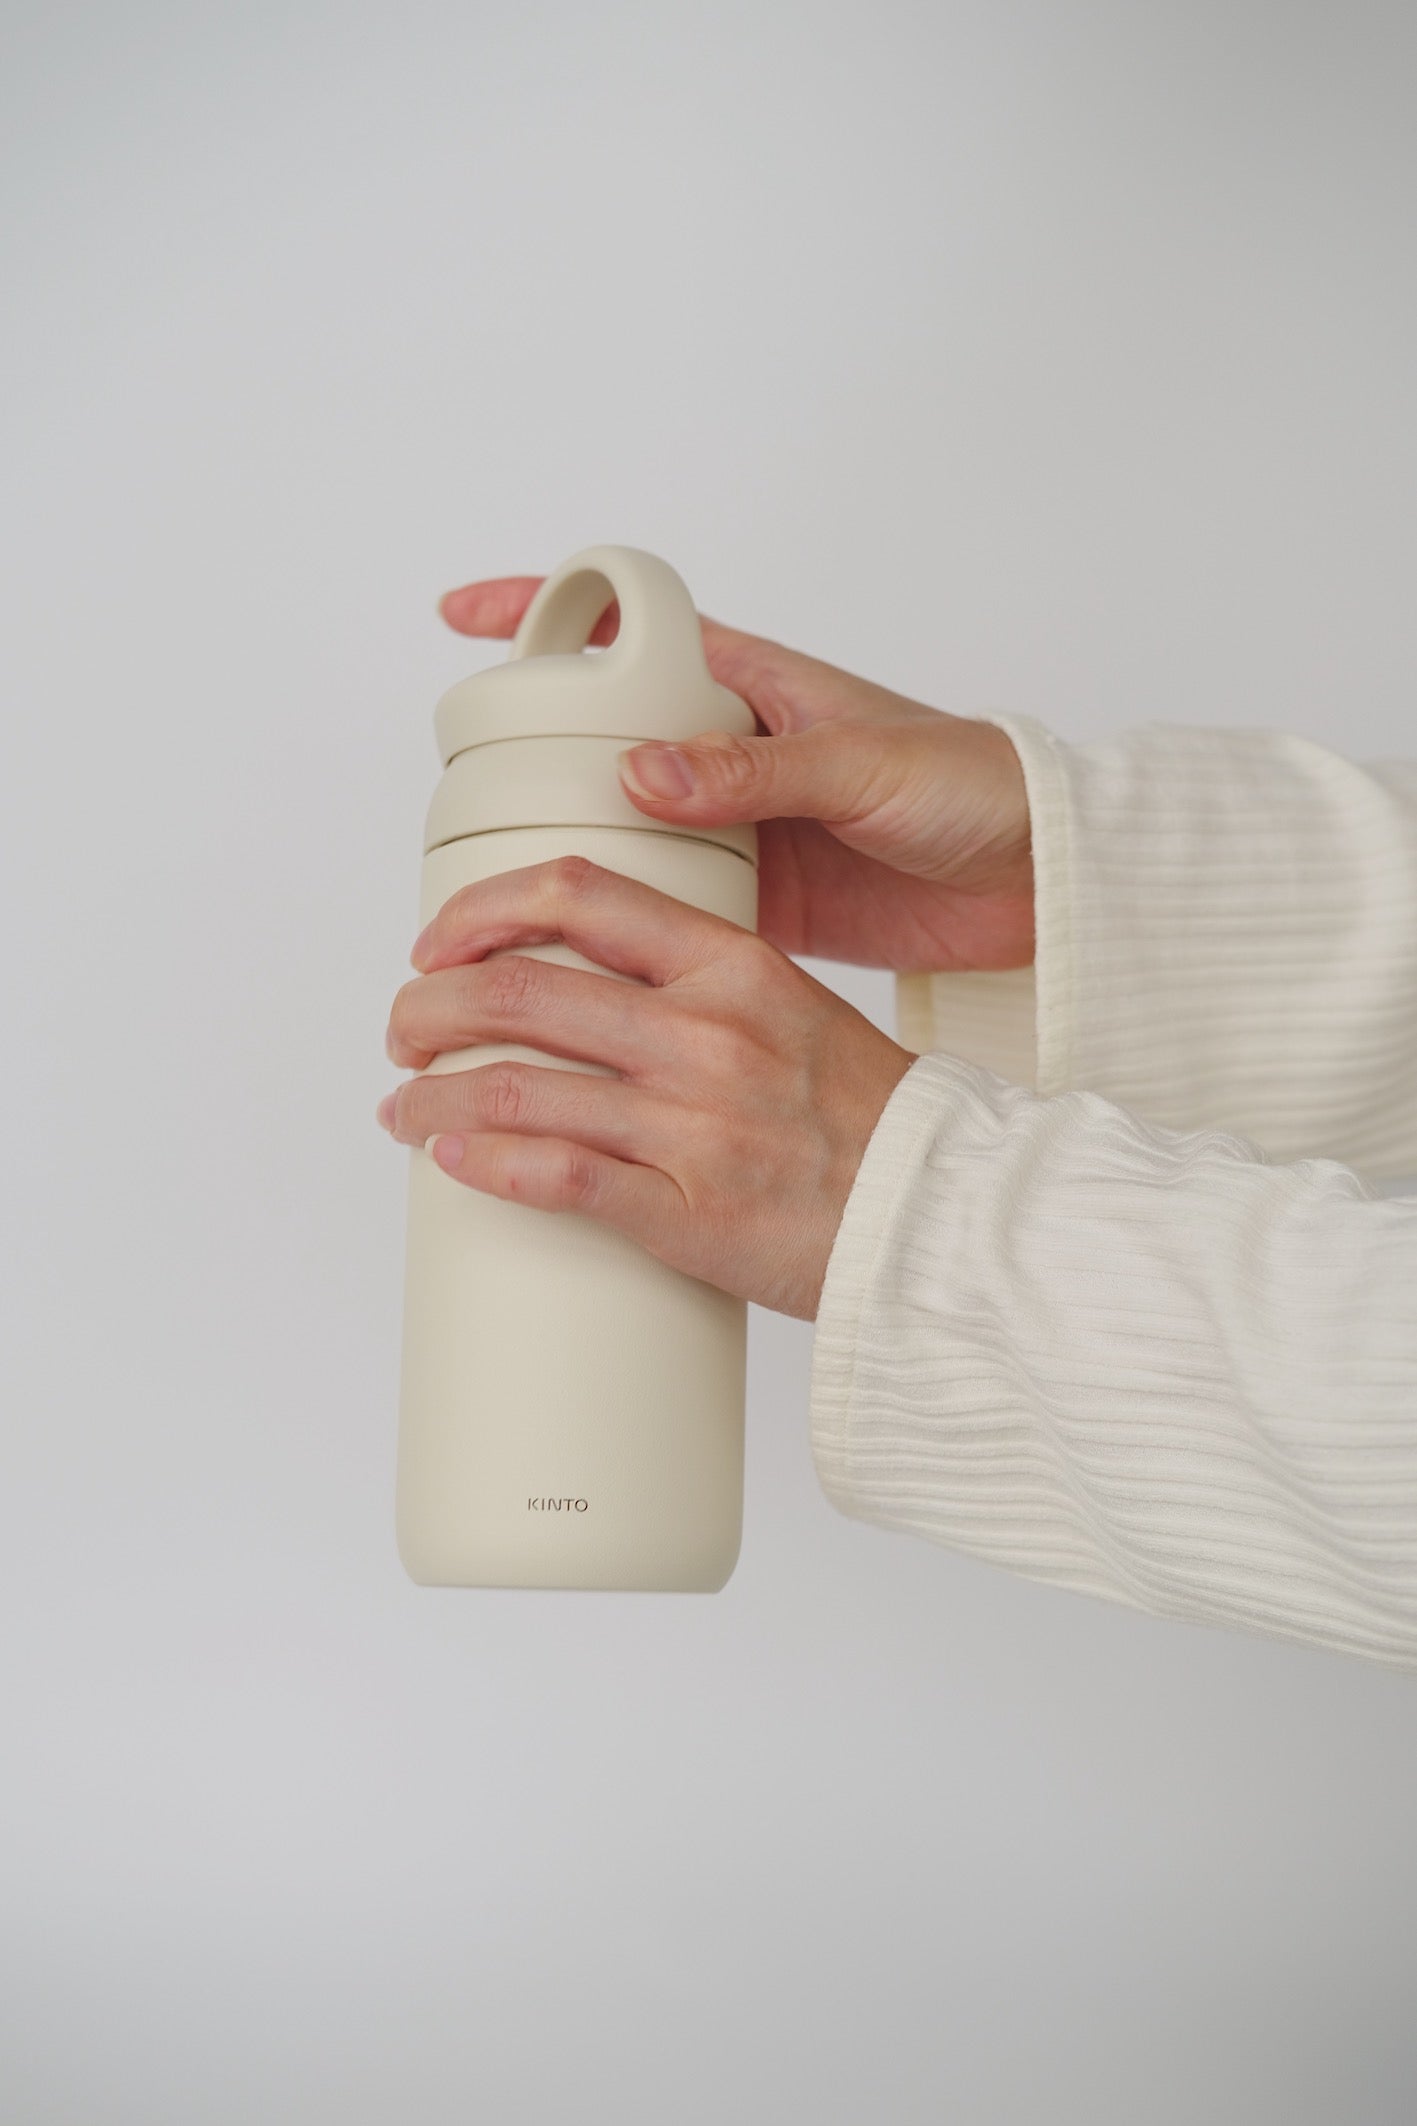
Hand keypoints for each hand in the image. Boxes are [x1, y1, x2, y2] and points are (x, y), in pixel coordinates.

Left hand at [377, 857, 914, 1318]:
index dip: (482, 909)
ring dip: (429, 1095)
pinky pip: (554, 1175)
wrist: (941, 1218)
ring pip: (512, 1083)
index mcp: (732, 966)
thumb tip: (591, 991)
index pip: (579, 894)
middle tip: (405, 1030)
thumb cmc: (870, 1120)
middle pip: (519, 987)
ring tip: (401, 1109)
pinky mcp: (685, 1212)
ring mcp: (692, 1124)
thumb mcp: (792, 1009)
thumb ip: (700, 986)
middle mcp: (704, 1033)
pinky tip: (450, 1156)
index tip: (439, 941)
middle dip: (429, 1007)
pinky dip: (482, 1160)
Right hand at [439, 576, 1033, 970]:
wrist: (1038, 879)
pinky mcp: (754, 906)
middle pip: (598, 740)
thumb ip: (756, 770)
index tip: (461, 617)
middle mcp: (725, 756)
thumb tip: (640, 771)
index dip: (542, 611)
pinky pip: (666, 909)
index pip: (626, 629)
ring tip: (487, 886)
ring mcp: (734, 833)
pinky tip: (567, 953)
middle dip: (525, 758)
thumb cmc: (970, 784)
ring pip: (620, 831)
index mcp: (749, 687)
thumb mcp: (862, 764)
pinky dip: (618, 926)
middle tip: (458, 797)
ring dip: (560, 853)